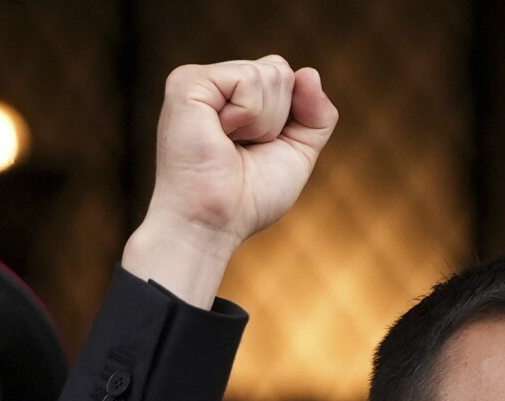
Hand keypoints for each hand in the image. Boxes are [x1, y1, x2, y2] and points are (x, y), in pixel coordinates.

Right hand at [123, 55, 337, 306]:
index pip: (283, 76)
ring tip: (228, 146)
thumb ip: (316, 115)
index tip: (257, 150)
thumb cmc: (247, 200)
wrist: (213, 225)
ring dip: (263, 122)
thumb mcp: (297, 153)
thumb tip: (309, 72)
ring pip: (270, 72)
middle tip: (240, 150)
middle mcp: (213, 84)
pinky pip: (249, 79)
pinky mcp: (187, 84)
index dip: (288, 117)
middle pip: (280, 70)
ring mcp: (196, 80)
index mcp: (231, 97)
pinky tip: (220, 136)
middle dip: (277, 119)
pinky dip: (249, 116)